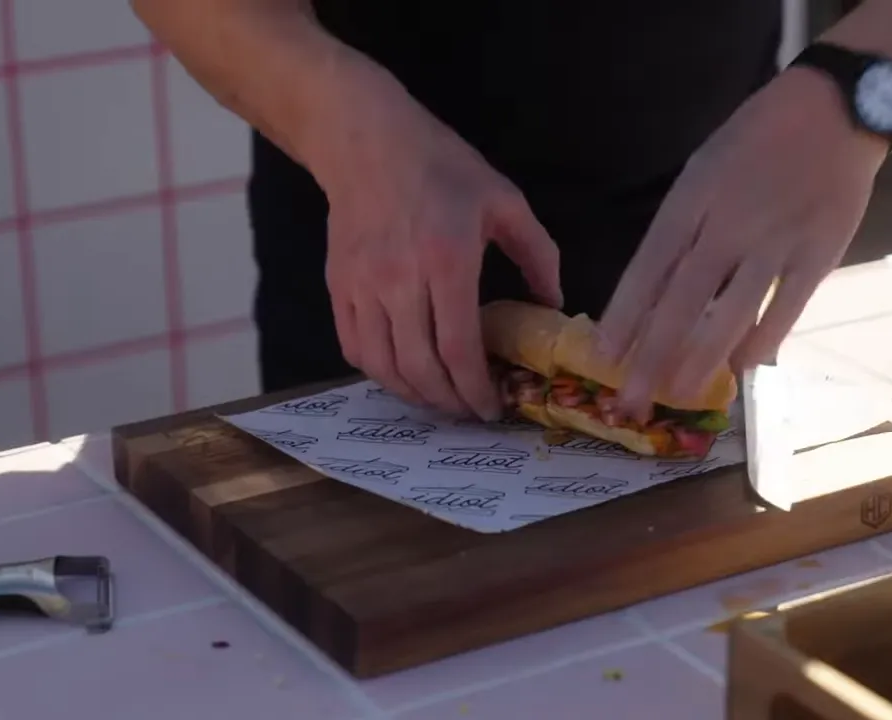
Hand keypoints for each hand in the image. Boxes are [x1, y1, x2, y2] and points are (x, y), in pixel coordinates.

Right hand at [317, 65, 562, 419]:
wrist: (366, 141)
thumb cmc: (440, 166)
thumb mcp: (505, 200)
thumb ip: (538, 254)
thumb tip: (553, 303)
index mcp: (447, 260)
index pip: (458, 348)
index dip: (476, 389)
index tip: (493, 407)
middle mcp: (398, 280)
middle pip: (420, 367)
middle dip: (449, 402)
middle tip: (471, 411)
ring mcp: (362, 286)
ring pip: (383, 366)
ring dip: (414, 395)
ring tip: (441, 400)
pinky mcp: (338, 287)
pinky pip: (354, 347)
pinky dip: (379, 373)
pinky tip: (404, 375)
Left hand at [598, 68, 888, 416]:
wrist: (835, 109)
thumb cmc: (757, 141)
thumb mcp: (702, 171)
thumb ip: (681, 228)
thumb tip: (656, 291)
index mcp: (691, 201)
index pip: (648, 269)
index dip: (625, 317)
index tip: (603, 357)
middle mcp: (728, 226)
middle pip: (682, 302)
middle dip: (652, 357)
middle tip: (631, 402)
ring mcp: (775, 242)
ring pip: (731, 313)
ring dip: (702, 360)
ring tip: (680, 396)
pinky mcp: (818, 255)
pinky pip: (786, 307)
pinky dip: (763, 340)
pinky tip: (743, 369)